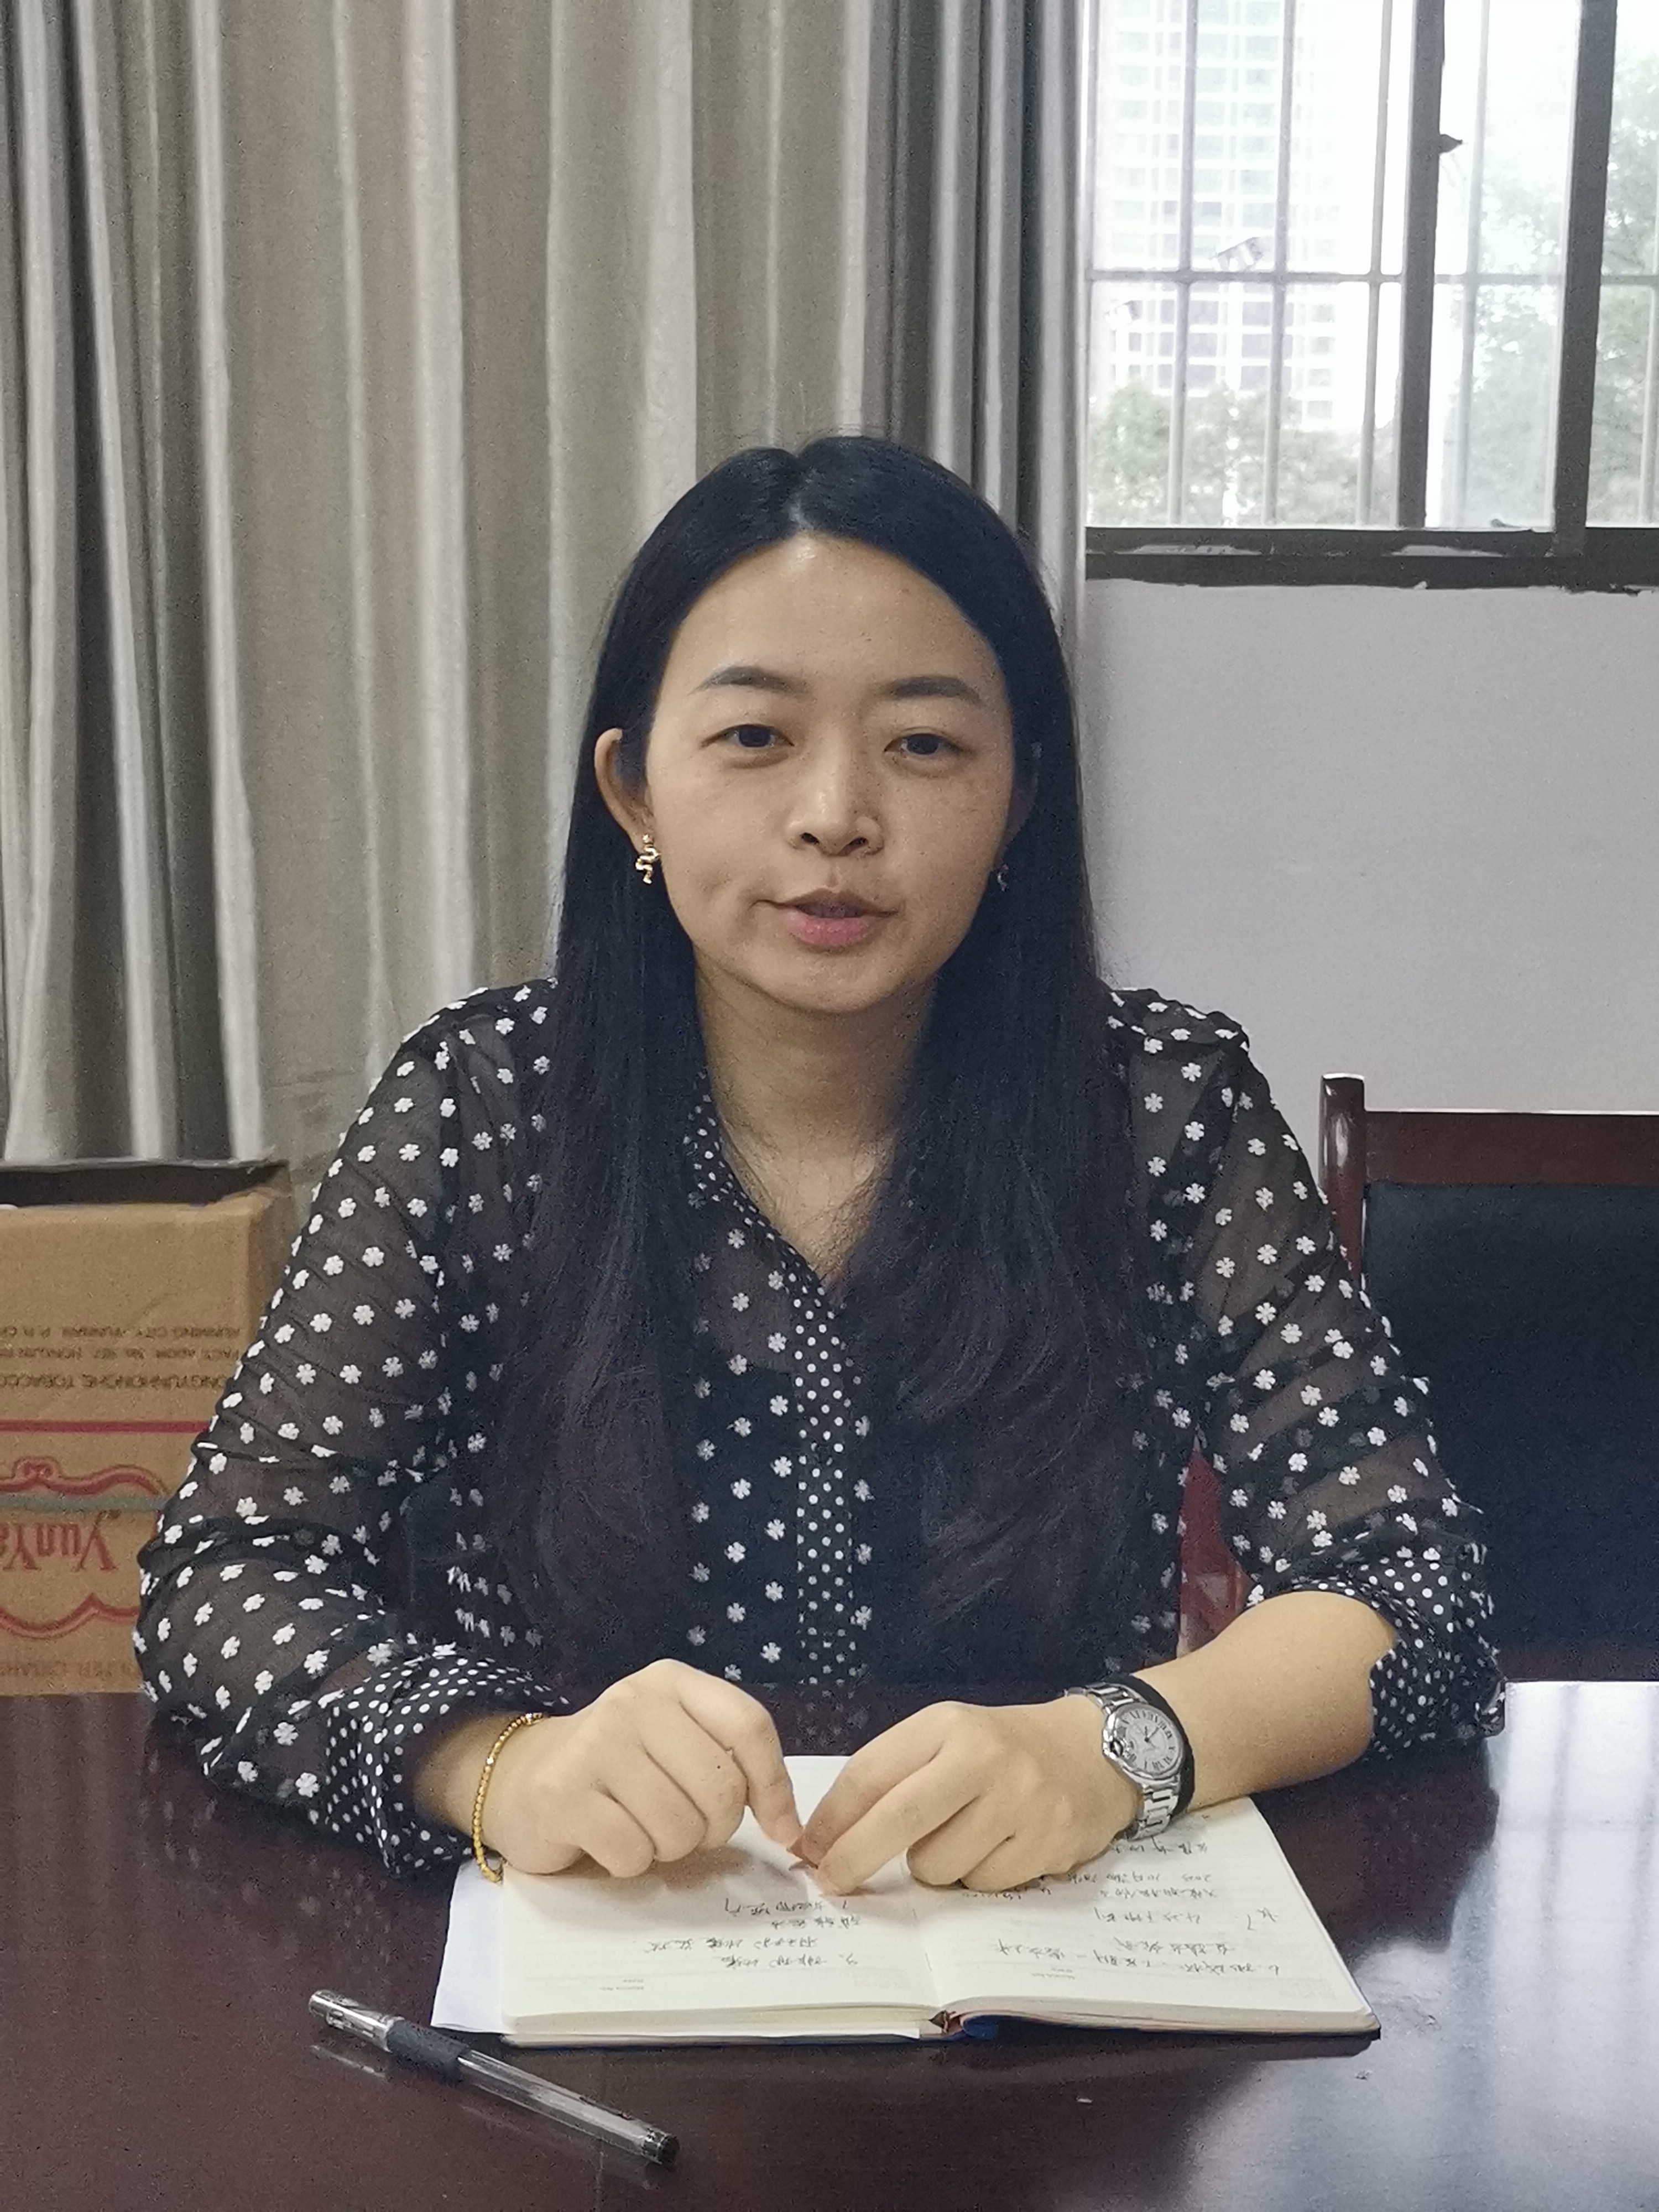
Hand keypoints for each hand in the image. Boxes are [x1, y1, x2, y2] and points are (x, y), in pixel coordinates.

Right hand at [461, 1660, 801, 1877]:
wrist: (526, 1777)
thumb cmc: (621, 1766)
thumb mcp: (679, 1742)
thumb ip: (735, 1766)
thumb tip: (790, 1829)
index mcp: (672, 1681)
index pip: (749, 1726)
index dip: (775, 1785)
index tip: (780, 1827)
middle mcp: (634, 1701)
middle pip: (720, 1787)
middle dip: (714, 1827)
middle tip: (686, 1825)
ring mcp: (596, 1745)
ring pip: (679, 1827)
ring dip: (669, 1847)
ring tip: (642, 1826)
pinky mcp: (564, 1794)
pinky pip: (633, 1853)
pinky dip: (631, 1862)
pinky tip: (609, 1838)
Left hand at [797, 1696, 1139, 1893]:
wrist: (1093, 1750)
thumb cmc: (1000, 1748)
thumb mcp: (945, 1738)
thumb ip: (892, 1776)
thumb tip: (829, 1837)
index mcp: (948, 1726)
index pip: (873, 1773)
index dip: (833, 1819)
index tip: (808, 1848)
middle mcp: (984, 1759)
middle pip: (900, 1822)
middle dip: (855, 1859)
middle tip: (832, 1882)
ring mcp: (1022, 1804)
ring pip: (941, 1866)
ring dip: (933, 1866)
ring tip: (959, 1837)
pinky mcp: (1049, 1844)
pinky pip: (984, 1885)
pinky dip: (978, 1875)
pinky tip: (998, 1847)